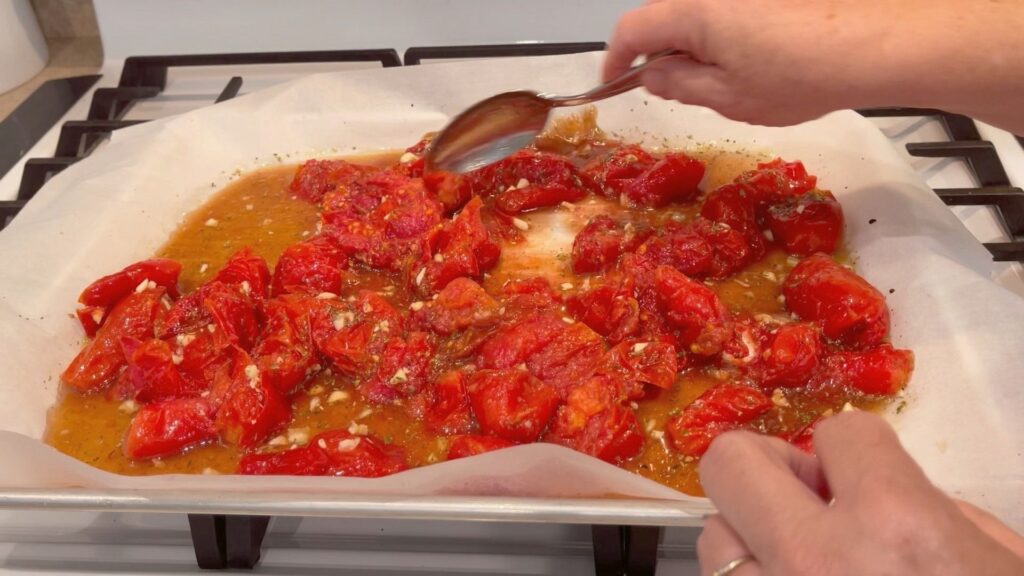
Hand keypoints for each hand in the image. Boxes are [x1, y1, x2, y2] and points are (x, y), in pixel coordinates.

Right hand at [604, 0, 1023, 131]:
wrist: (874, 44)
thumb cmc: (799, 74)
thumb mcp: (728, 97)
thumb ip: (679, 85)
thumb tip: (652, 76)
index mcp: (693, 12)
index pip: (632, 28)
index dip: (615, 58)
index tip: (615, 81)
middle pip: (666, 17)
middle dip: (662, 54)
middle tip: (678, 92)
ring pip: (700, 16)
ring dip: (698, 46)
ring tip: (729, 82)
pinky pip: (730, 12)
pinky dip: (727, 35)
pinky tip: (757, 63)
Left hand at [696, 411, 1023, 574]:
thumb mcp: (1002, 561)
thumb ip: (937, 508)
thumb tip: (886, 483)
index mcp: (894, 525)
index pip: (838, 432)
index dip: (855, 451)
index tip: (865, 474)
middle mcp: (814, 561)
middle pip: (731, 461)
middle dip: (768, 467)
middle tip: (805, 496)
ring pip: (714, 537)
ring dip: (754, 537)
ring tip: (799, 560)